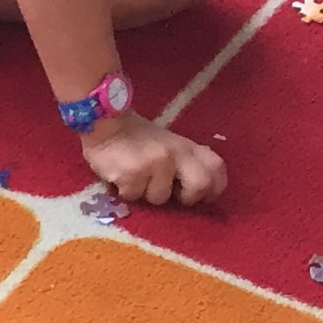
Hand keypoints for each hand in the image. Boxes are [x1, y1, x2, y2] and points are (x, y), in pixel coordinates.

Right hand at [81, 114, 222, 207]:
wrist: (106, 124)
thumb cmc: (137, 139)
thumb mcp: (168, 145)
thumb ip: (184, 162)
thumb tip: (193, 190)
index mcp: (187, 146)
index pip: (216, 168)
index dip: (214, 188)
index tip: (202, 197)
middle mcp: (176, 153)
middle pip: (200, 185)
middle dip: (188, 198)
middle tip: (173, 197)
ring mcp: (156, 163)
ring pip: (159, 198)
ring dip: (146, 194)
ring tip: (136, 179)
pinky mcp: (133, 173)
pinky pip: (134, 196)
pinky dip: (126, 192)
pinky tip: (120, 177)